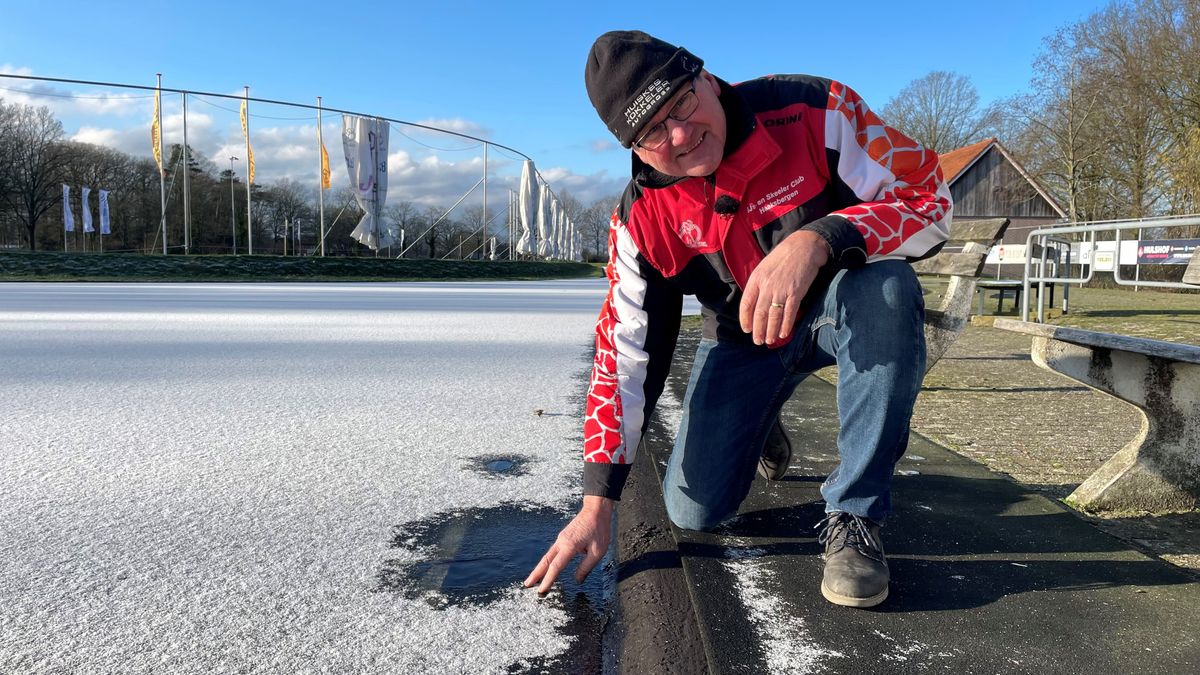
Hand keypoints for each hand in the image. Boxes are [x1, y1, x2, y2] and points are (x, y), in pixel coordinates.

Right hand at [524, 495, 613, 593]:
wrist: (596, 509)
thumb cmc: (599, 529)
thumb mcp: (598, 551)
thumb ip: (586, 567)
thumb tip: (577, 580)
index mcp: (569, 546)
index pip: (555, 567)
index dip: (548, 580)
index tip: (541, 590)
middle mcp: (561, 542)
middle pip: (545, 561)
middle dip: (536, 574)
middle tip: (527, 585)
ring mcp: (561, 538)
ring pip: (548, 556)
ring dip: (540, 568)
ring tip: (533, 579)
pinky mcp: (563, 537)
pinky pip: (553, 551)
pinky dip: (547, 561)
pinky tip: (546, 567)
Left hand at [739, 230, 829, 345]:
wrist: (804, 247)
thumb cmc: (783, 257)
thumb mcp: (764, 267)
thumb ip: (759, 284)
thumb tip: (755, 303)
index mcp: (756, 279)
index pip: (746, 304)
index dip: (745, 319)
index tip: (747, 329)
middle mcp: (767, 286)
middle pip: (759, 314)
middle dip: (758, 330)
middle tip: (758, 341)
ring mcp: (781, 290)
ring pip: (773, 316)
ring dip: (771, 331)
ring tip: (769, 341)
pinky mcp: (796, 293)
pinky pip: (789, 313)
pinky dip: (786, 326)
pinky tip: (784, 334)